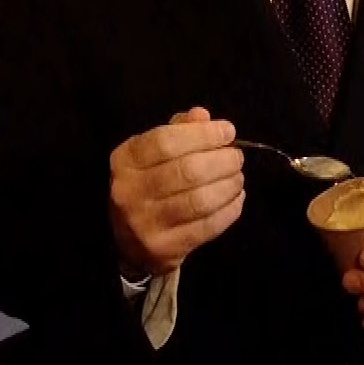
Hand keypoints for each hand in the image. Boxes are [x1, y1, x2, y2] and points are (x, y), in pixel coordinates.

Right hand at [110, 108, 245, 276]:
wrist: (133, 244)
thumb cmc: (149, 186)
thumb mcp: (154, 154)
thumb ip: (178, 131)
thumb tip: (202, 116)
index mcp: (125, 160)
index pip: (166, 141)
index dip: (203, 134)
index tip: (228, 131)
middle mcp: (129, 191)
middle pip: (188, 171)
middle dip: (222, 161)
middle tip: (237, 158)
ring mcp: (145, 223)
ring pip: (200, 200)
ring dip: (229, 186)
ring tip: (237, 178)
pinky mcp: (164, 248)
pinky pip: (207, 226)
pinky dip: (229, 210)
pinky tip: (236, 199)